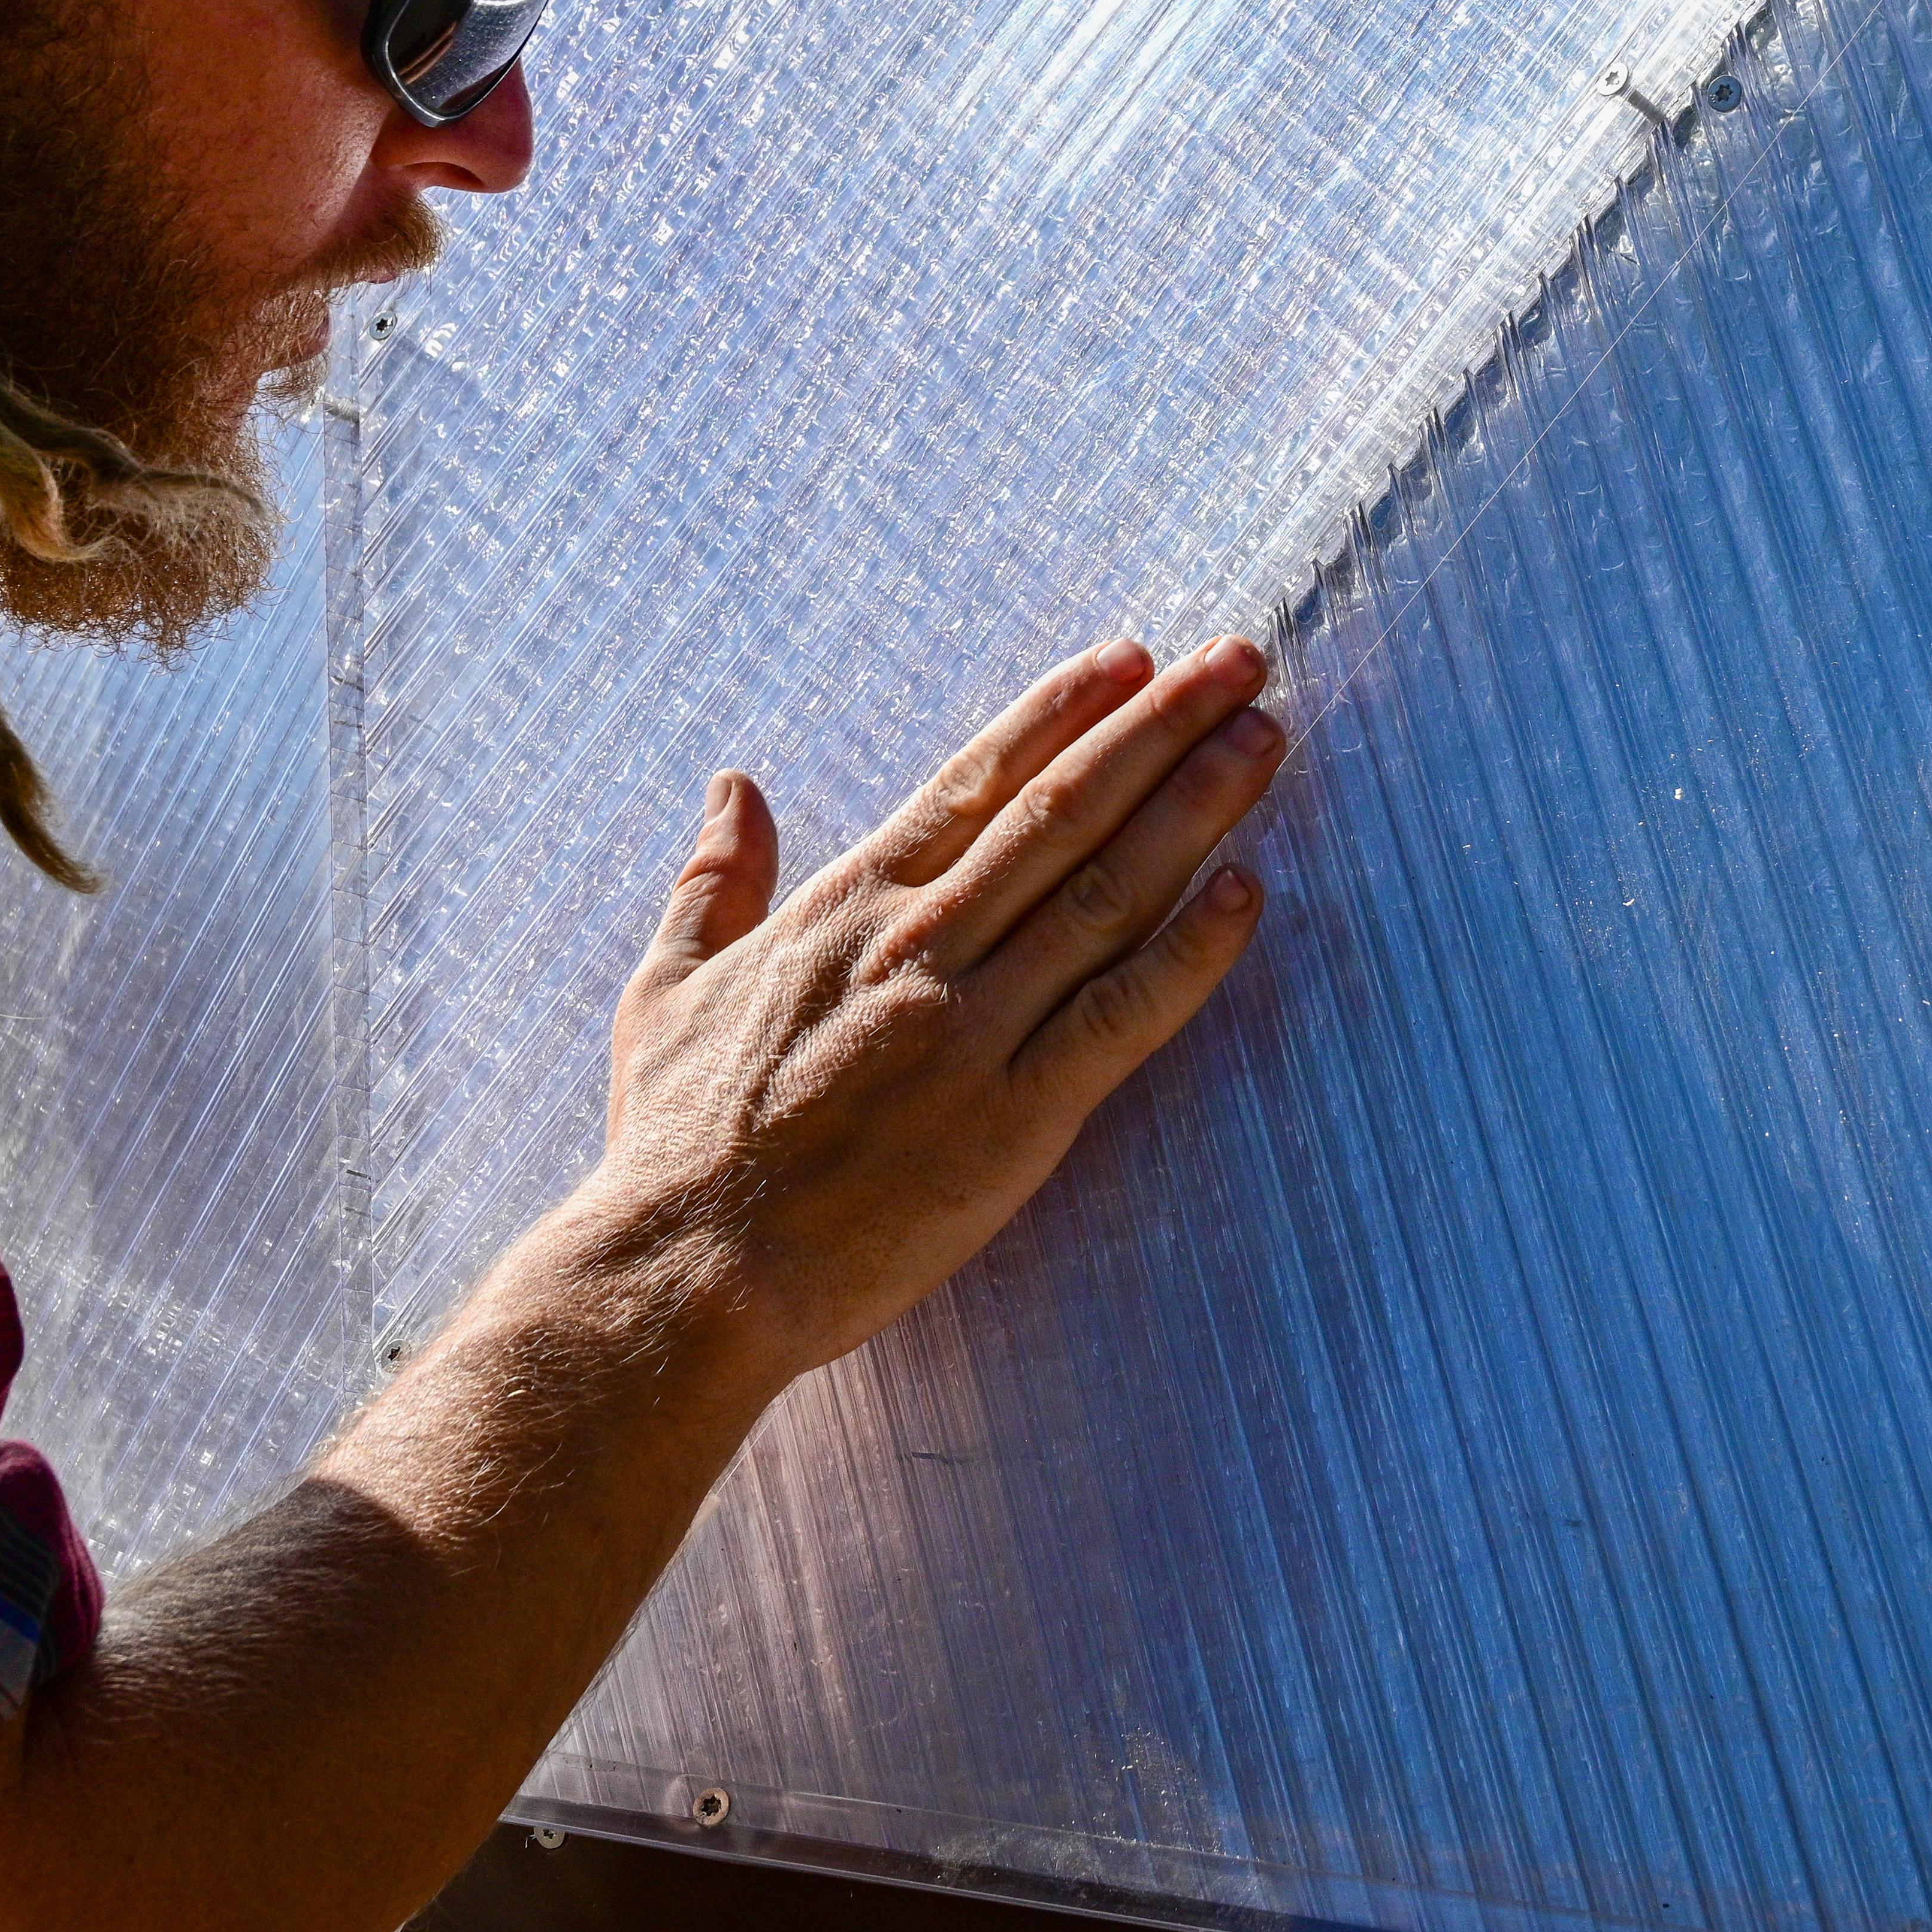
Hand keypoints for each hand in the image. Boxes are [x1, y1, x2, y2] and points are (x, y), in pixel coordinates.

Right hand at [590, 634, 1285, 1383]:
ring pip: (1107, 892)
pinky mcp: (1016, 1119)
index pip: (976, 780)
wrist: (686, 1274)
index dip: (1062, 712)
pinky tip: (1249, 893)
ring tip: (1262, 740)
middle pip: (1064, 810)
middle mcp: (921, 946)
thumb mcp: (668, 985)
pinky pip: (1122, 1018)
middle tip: (1238, 661)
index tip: (1133, 657)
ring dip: (1195, 808)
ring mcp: (973, 1028)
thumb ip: (714, 880)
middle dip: (1160, 727)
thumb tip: (735, 787)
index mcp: (848, 908)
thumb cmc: (673, 1142)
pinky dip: (1192, 953)